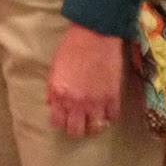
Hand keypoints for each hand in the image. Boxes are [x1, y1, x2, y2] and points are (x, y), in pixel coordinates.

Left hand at [45, 22, 122, 137]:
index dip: (60, 121)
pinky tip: (106, 111)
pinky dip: (109, 117)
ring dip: (93, 125)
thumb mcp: (54, 67)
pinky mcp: (113, 97)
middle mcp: (76, 102)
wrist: (95, 34)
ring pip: (95, 129)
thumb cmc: (71, 47)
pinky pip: (112, 118)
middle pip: (76, 131)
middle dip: (76, 128)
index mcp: (59, 94)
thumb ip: (52, 89)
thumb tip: (52, 104)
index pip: (57, 122)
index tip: (64, 117)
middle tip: (79, 121)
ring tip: (93, 118)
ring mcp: (96, 102)